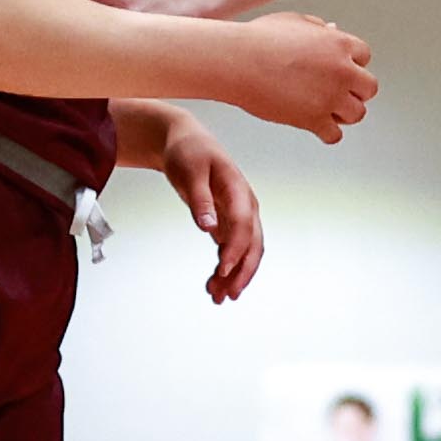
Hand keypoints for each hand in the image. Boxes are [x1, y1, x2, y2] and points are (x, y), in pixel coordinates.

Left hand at [150, 109, 271, 303]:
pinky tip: (213, 284)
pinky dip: (225, 268)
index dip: (236, 249)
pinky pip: (231, 250)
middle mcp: (245, 206)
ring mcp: (238, 216)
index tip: (223, 271)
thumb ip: (200, 199)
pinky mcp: (227, 223)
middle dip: (243, 271)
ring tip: (218, 298)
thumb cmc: (189, 152)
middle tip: (229, 295)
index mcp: (239, 191)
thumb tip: (209, 227)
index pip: (244, 225)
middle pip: (253, 244)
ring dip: (235, 275)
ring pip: (245, 251)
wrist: (186, 142)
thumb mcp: (191, 171)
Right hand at [226, 12, 377, 145]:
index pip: (365, 56)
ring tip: (327, 109)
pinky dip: (327, 132)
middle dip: (354, 90)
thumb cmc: (259, 39)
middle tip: (338, 92)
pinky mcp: (313, 119)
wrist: (237, 61)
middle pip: (368, 88)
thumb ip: (319, 28)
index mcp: (340, 44)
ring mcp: (330, 97)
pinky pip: (334, 135)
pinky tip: (317, 126)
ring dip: (343, 113)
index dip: (351, 64)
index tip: (340, 69)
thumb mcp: (294, 21)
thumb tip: (332, 30)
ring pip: (357, 114)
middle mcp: (342, 71)